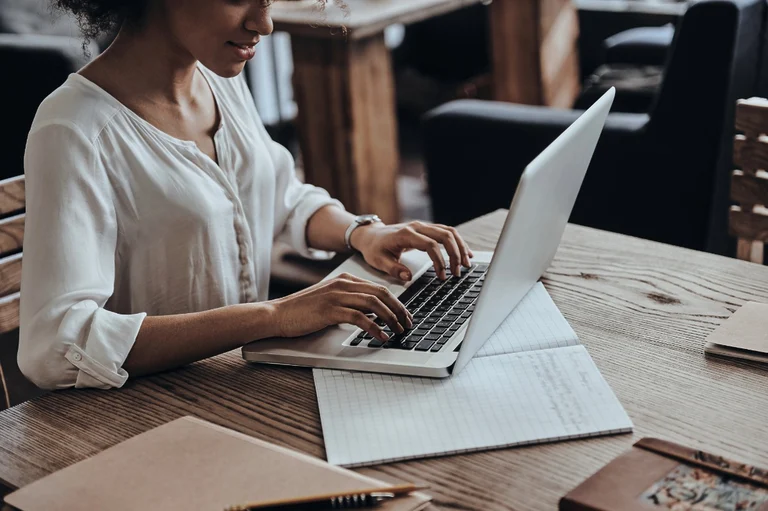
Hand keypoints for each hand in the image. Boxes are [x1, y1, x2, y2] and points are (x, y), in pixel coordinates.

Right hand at [270, 273, 412, 340]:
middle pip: (381, 294)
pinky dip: (375, 328)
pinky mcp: (330, 310)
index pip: (378, 288)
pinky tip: (381, 337)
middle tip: (408, 323)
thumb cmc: (302, 310)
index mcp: (344, 280)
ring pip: (374, 304)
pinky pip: (360, 318)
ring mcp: (336, 296)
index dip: (396, 302)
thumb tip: (373, 314)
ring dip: (391, 319)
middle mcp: (342, 284)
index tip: (404, 315)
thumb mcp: (329, 300)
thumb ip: (349, 302)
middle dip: (399, 310)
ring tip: (398, 331)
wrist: (277, 314)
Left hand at [350, 221, 473, 280]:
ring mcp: (423, 226)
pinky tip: (465, 253)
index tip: (442, 276)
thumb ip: (393, 269)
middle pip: (445, 235)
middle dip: (455, 254)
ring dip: (460, 247)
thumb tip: (408, 277)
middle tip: (458, 272)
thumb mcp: (378, 261)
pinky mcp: (426, 229)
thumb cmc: (374, 248)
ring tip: (466, 264)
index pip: (430, 245)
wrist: (371, 235)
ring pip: (449, 232)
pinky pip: (446, 232)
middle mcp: (417, 227)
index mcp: (406, 234)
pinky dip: (458, 242)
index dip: (439, 261)